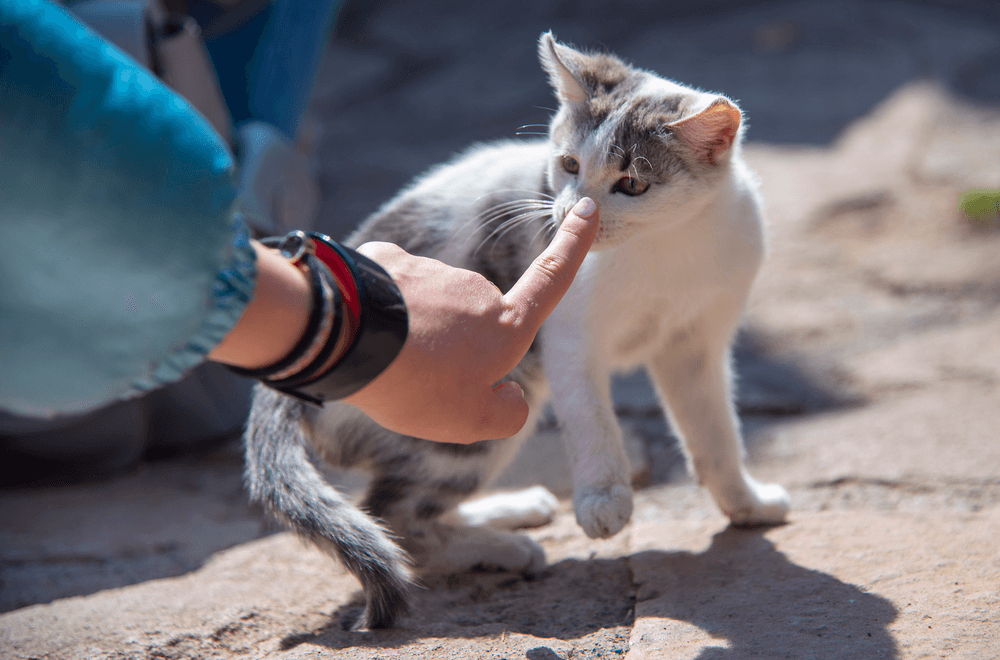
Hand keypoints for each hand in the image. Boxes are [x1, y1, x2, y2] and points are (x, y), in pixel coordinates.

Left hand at [343, 198, 598, 442]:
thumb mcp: (470, 421)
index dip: (573, 247)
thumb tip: (510, 395)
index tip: (589, 209)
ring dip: (413, 334)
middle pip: (471, 322)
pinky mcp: (389, 261)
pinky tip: (364, 334)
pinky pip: (393, 292)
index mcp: (504, 326)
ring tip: (386, 363)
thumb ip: (506, 414)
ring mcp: (432, 271)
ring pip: (429, 308)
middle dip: (450, 350)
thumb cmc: (415, 384)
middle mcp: (474, 290)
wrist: (347, 340)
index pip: (549, 280)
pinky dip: (383, 313)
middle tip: (419, 385)